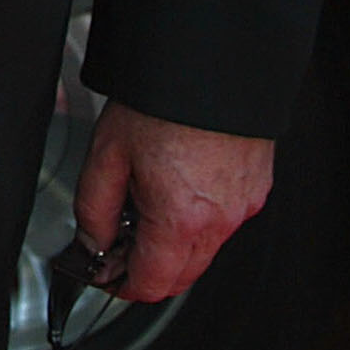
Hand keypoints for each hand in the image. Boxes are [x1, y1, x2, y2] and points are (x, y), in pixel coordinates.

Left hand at [74, 100, 273, 305]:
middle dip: (148, 267)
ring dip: (174, 243)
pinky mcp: (256, 188)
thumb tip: (93, 242)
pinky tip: (177, 184)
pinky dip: (200, 218)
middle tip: (119, 239)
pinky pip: (225, 221)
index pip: (153, 285)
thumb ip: (94, 208)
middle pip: (181, 275)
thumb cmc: (160, 101)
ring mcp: (243, 205)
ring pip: (205, 250)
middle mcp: (220, 220)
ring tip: (147, 198)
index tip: (106, 275)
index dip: (123, 286)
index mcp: (181, 219)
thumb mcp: (107, 154)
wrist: (209, 63)